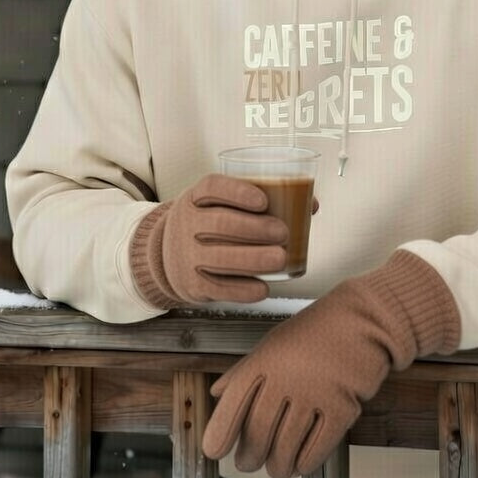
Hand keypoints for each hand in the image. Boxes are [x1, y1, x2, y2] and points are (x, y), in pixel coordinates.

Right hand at [133, 174, 289, 304]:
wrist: (167, 253)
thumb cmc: (209, 222)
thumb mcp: (222, 204)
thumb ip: (263, 200)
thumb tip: (310, 203)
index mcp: (196, 197)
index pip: (213, 188)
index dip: (238, 192)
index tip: (264, 200)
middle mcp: (187, 224)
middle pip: (220, 223)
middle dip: (255, 228)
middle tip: (284, 232)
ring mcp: (186, 255)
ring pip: (220, 258)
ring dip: (254, 259)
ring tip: (281, 258)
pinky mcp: (192, 285)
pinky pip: (218, 289)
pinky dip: (243, 290)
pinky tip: (264, 287)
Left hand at [202, 251, 460, 477]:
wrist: (362, 321)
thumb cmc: (315, 332)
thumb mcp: (272, 344)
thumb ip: (243, 371)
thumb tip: (216, 394)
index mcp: (263, 362)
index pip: (232, 406)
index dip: (219, 434)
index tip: (215, 451)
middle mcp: (285, 380)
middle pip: (258, 436)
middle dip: (249, 458)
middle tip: (248, 462)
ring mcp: (314, 396)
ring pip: (285, 450)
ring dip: (277, 467)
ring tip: (276, 468)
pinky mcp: (341, 410)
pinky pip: (315, 451)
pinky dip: (304, 464)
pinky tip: (301, 463)